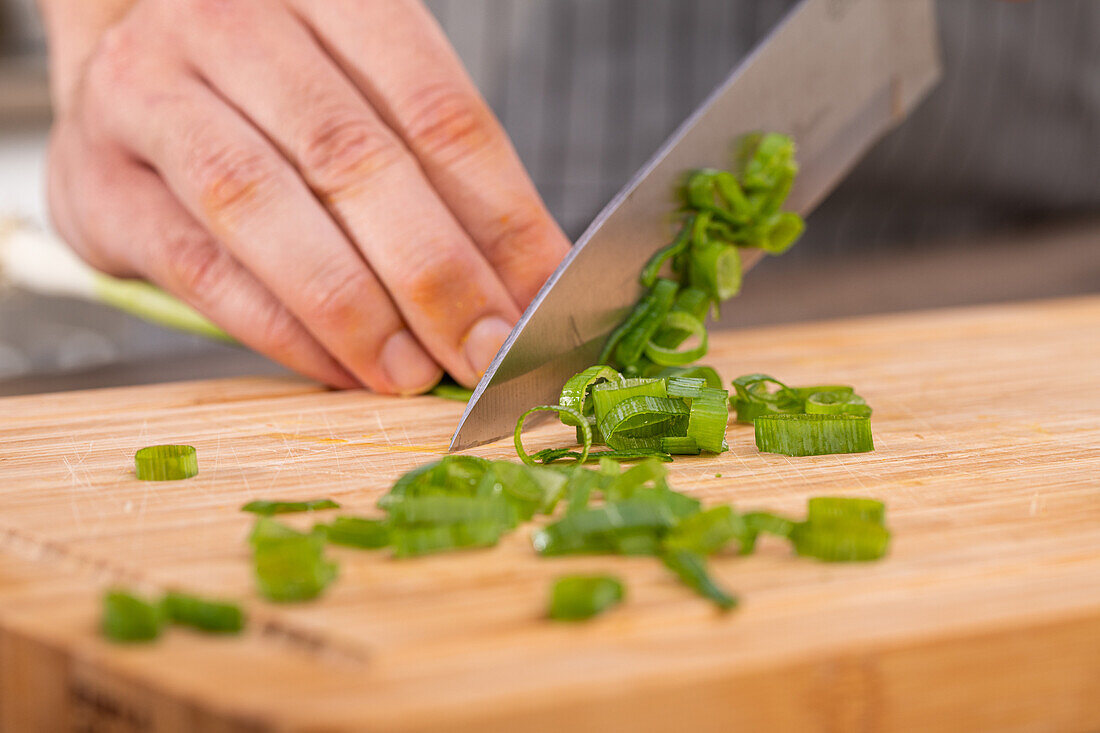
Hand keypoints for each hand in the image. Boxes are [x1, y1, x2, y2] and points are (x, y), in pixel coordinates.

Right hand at [41, 0, 569, 392]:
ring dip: (355, 308)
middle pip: (353, 156)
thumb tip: (524, 287)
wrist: (128, 78)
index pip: (436, 108)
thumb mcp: (365, 103)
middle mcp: (230, 23)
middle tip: (486, 351)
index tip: (542, 298)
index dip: (500, 214)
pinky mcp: (98, 184)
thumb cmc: (273, 99)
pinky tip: (339, 369)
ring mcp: (148, 95)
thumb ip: (439, 180)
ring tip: (413, 373)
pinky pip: (200, 266)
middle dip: (435, 272)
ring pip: (265, 206)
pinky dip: (280, 330)